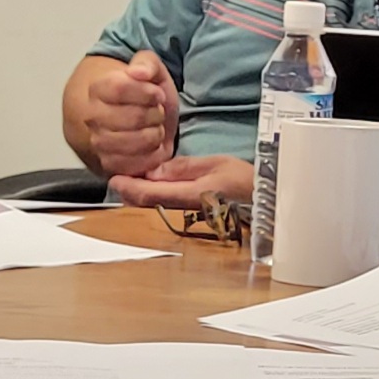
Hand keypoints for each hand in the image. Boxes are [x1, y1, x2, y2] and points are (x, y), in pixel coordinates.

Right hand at [83, 52, 180, 175]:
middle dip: (156, 114)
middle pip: (134, 117)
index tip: (157, 94)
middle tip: (157, 112)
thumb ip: (146, 63)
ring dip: (155, 134)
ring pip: (136, 142)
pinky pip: (137, 164)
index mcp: (98, 89)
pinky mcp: (109, 165)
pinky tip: (152, 145)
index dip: (148, 92)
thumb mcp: (151, 69)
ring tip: (154, 127)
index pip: (122, 88)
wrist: (133, 117)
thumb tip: (138, 72)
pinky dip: (153, 155)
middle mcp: (92, 117)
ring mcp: (98, 143)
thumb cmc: (143, 92)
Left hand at [111, 154, 254, 208]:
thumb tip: (154, 171)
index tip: (114, 177)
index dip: (128, 186)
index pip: (147, 193)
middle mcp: (183, 208)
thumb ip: (184, 168)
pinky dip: (151, 196)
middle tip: (117, 177)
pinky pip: (163, 205)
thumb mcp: (216, 164)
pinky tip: (151, 188)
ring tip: (129, 181)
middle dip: (128, 191)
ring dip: (138, 194)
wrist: (264, 200)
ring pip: (152, 205)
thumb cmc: (245, 180)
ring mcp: (186, 213)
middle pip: (145, 203)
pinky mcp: (191, 214)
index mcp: (188, 195)